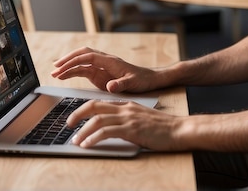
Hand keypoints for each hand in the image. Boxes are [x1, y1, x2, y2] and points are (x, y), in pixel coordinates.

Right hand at [51, 47, 160, 93]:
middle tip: (55, 68)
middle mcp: (104, 61)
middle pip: (82, 54)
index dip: (75, 61)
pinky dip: (73, 72)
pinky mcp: (99, 74)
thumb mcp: (133, 83)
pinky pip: (83, 70)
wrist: (148, 79)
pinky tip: (64, 76)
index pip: (89, 57)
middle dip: (68, 59)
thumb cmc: (142, 79)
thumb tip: (110, 86)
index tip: (64, 67)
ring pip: (81, 61)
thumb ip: (121, 84)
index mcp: (110, 61)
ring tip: (54, 73)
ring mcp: (101, 67)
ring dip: (68, 65)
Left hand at [68, 99, 184, 150]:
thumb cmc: (162, 127)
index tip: (75, 118)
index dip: (84, 109)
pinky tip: (87, 145)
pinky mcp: (132, 130)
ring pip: (97, 119)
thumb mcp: (141, 119)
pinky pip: (106, 132)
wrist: (179, 129)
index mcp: (127, 104)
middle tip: (68, 125)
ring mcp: (128, 118)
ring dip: (83, 130)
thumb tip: (111, 127)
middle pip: (94, 106)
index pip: (100, 102)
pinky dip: (93, 138)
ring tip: (75, 140)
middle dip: (77, 115)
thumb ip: (126, 119)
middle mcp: (125, 108)